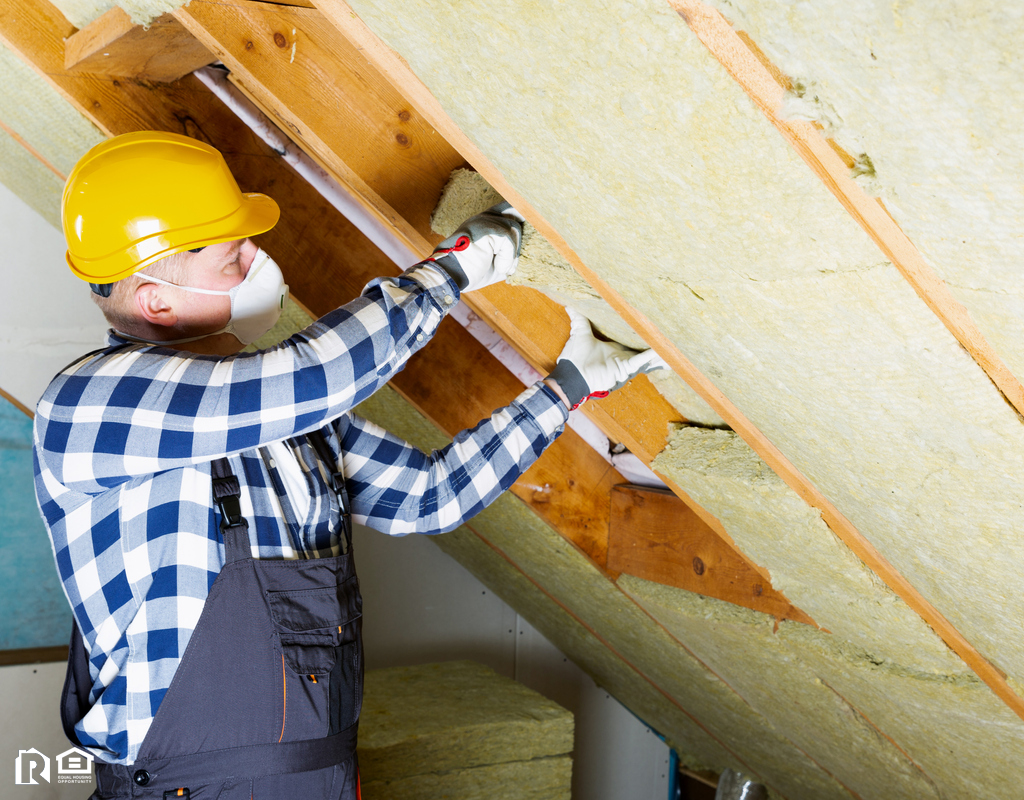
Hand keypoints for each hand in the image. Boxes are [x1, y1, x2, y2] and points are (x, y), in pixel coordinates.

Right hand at [427, 202, 522, 292]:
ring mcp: (482, 220)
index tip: (531, 225)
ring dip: (512, 253)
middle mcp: (484, 217)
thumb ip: (511, 254)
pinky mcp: (483, 227)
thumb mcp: (496, 262)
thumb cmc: (469, 272)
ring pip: (513, 228)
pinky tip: (498, 267)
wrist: (449, 277)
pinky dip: (506, 257)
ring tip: (501, 267)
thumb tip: (528, 252)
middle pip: (515, 217)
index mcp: (485, 222)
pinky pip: (507, 239)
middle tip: (510, 264)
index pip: (509, 208)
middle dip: (519, 242)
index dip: (521, 214)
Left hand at [546, 308, 667, 408]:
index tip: (652, 325)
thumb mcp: (579, 332)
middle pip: (644, 349)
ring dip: (659, 351)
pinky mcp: (625, 368)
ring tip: (676, 346)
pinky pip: (641, 361)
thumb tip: (570, 304)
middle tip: (671, 335)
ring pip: (647, 356)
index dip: (642, 333)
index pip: (631, 339)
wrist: (572, 374)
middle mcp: (623, 355)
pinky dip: (652, 355)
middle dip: (657, 344)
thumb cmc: (575, 357)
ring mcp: (625, 363)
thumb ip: (578, 319)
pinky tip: (664, 350)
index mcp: (614, 348)